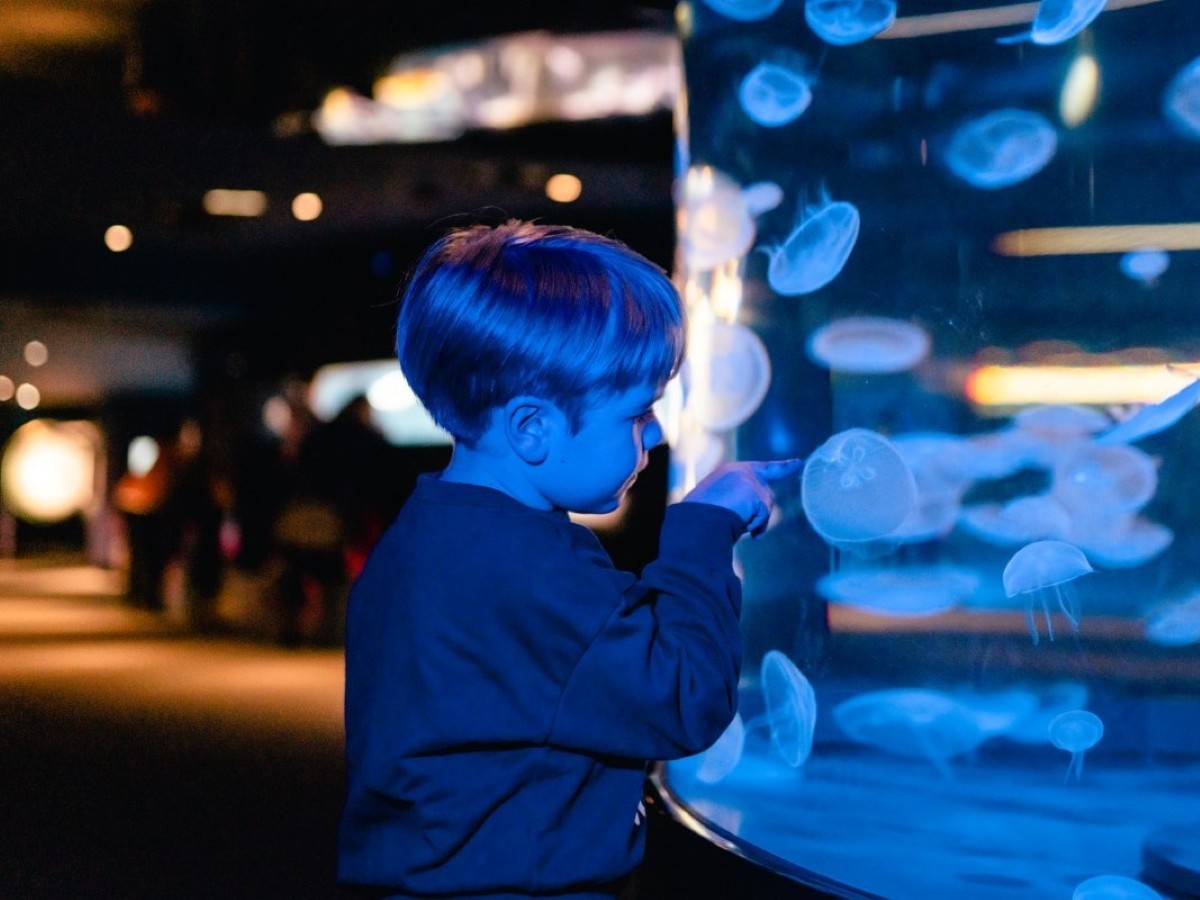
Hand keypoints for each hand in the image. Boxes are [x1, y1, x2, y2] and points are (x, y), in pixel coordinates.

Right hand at [681, 458, 802, 536]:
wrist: (695, 518)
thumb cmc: (699, 517)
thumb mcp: (718, 503)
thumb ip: (738, 502)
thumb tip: (757, 523)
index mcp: (730, 471)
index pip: (764, 469)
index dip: (783, 467)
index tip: (799, 463)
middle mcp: (742, 471)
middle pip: (766, 497)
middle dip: (760, 515)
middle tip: (741, 525)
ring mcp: (750, 481)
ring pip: (766, 508)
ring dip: (753, 521)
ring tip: (730, 522)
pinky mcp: (756, 493)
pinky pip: (763, 517)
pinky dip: (754, 526)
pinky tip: (739, 525)